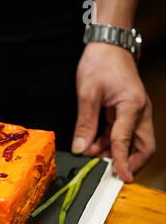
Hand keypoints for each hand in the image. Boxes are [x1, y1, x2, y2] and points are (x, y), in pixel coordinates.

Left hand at [73, 42, 154, 181]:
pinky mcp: (127, 112)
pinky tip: (93, 143)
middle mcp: (140, 112)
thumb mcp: (87, 94)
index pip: (126, 141)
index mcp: (133, 106)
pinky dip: (109, 142)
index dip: (121, 161)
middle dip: (128, 162)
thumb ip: (85, 124)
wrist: (108, 46)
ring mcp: (135, 112)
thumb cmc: (100, 64)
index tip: (121, 177)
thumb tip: (81, 148)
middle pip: (143, 147)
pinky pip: (122, 133)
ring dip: (114, 152)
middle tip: (110, 172)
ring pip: (131, 142)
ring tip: (91, 153)